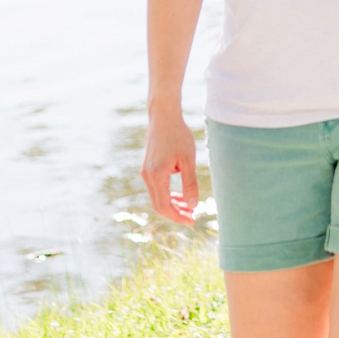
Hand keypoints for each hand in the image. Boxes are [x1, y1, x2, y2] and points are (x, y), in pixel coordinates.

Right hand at [142, 105, 198, 223]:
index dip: (178, 216)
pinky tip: (181, 195)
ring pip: (157, 197)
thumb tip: (192, 205)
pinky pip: (157, 188)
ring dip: (172, 204)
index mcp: (157, 176)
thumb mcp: (188, 160)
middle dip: (175, 213)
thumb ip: (190, 183)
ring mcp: (146, 172)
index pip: (165, 206)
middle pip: (159, 205)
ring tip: (189, 207)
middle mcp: (147, 176)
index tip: (192, 220)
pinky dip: (168, 194)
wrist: (163, 117)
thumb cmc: (178, 136)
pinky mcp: (148, 168)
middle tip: (192, 217)